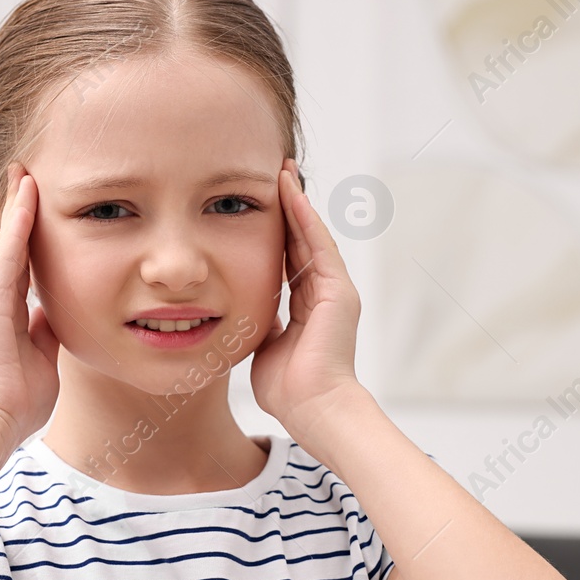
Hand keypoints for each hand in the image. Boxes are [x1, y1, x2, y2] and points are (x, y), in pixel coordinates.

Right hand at [0, 162, 60, 455]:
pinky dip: (19, 219)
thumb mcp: (43, 360)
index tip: (37, 216)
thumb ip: (47, 336)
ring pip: (7, 240)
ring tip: (24, 172)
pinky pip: (10, 249)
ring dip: (17, 205)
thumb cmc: (18, 402)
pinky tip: (28, 192)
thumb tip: (57, 319)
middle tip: (24, 178)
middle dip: (18, 213)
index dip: (30, 241)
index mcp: (10, 316)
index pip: (23, 269)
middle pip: (10, 246)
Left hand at [249, 158, 365, 443]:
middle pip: (301, 241)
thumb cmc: (288, 390)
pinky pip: (318, 244)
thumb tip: (240, 314)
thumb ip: (260, 326)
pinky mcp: (338, 290)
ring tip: (282, 172)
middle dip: (287, 208)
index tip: (257, 206)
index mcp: (306, 308)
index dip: (274, 232)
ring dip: (296, 203)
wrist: (314, 408)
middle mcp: (323, 294)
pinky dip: (304, 217)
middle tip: (274, 174)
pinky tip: (291, 193)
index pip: (286, 260)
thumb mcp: (265, 347)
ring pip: (311, 236)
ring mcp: (334, 290)